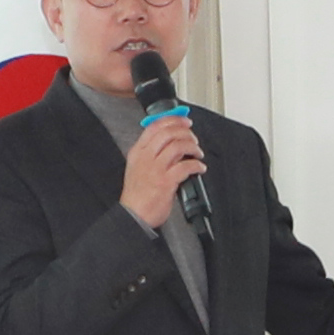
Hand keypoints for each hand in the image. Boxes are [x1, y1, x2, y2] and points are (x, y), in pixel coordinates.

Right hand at [116, 114, 207, 236]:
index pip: (155, 126)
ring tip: (198, 153)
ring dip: (193, 147)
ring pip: (178, 146)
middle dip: (185, 131)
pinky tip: (200, 167)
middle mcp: (146, 157)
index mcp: (138, 152)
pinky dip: (197, 165)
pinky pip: (186, 166)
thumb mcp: (137, 167)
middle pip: (168, 133)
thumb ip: (151, 153)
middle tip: (193, 137)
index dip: (173, 120)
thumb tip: (173, 142)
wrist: (134, 215)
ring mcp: (155, 169)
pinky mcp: (166, 182)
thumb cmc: (137, 194)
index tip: (184, 120)